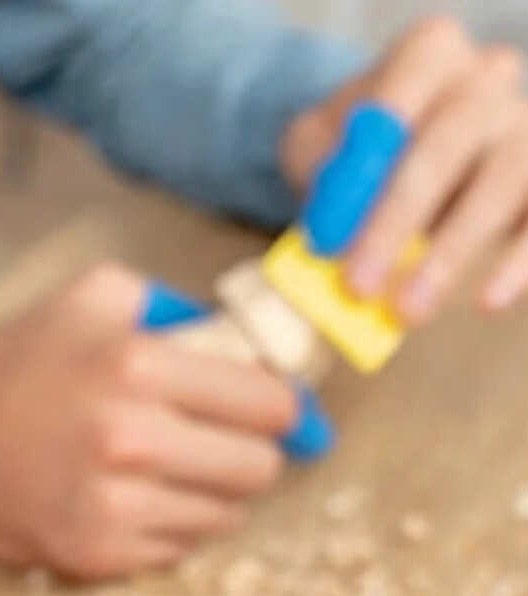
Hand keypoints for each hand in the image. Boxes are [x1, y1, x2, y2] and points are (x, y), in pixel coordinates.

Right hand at [0, 265, 306, 579]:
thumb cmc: (13, 367)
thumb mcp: (90, 297)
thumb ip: (175, 304)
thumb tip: (247, 341)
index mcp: (139, 366)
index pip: (272, 405)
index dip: (281, 408)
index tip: (269, 413)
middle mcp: (132, 439)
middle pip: (259, 469)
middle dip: (252, 455)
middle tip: (223, 447)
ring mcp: (113, 507)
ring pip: (224, 518)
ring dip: (211, 496)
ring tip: (172, 475)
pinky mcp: (96, 555)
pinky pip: (177, 551)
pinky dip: (169, 529)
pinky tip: (136, 504)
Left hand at [282, 16, 527, 320]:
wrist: (395, 179)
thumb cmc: (355, 162)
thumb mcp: (318, 153)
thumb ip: (321, 173)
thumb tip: (331, 222)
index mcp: (427, 56)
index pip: (411, 80)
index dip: (372, 149)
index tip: (335, 216)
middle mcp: (486, 78)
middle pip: (452, 138)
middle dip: (398, 218)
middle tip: (358, 285)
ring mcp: (523, 126)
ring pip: (507, 176)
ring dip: (453, 249)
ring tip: (409, 309)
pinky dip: (519, 261)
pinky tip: (486, 300)